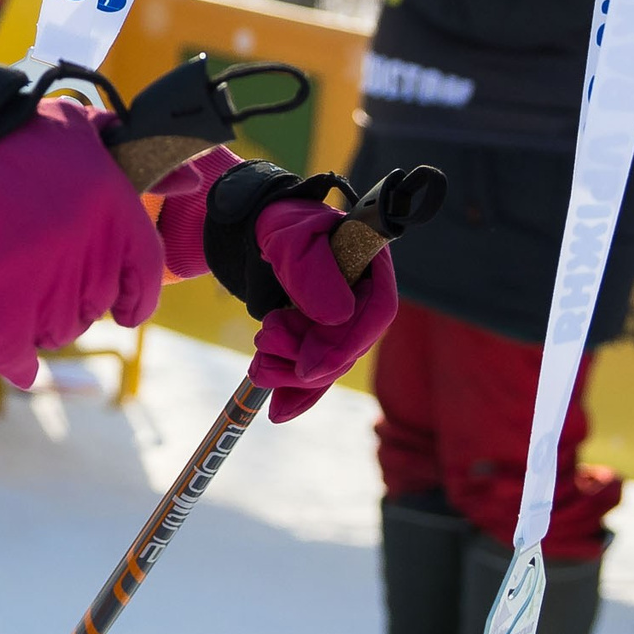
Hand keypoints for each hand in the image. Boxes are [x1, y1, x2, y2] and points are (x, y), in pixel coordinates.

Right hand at [0, 59, 163, 385]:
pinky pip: (15, 355)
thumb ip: (136, 157)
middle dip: (80, 298)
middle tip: (49, 279)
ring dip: (45, 321)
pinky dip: (16, 362)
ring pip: (60, 330)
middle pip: (97, 304)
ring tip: (22, 298)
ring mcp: (44, 286)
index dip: (137, 296)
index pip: (146, 272)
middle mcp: (89, 254)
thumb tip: (191, 179)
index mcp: (115, 212)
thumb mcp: (81, 129)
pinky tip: (18, 364)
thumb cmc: (8, 134)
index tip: (127, 310)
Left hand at [245, 194, 398, 421]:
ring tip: (259, 361)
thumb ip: (313, 273)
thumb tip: (338, 318)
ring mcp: (344, 319)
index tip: (310, 367)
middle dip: (307, 362)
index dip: (347, 344)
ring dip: (290, 372)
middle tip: (266, 357)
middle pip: (351, 345)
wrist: (255, 229)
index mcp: (372, 266)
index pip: (378, 311)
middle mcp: (364, 297)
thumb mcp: (294, 241)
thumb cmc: (281, 224)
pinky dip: (297, 391)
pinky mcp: (322, 337)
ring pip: (328, 363)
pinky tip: (279, 409)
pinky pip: (317, 372)